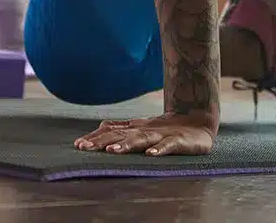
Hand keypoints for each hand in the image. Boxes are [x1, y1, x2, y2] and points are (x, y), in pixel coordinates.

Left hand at [73, 112, 216, 156]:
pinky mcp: (178, 141)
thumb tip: (100, 127)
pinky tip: (150, 155)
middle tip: (84, 148)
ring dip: (126, 145)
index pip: (111, 131)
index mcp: (135, 128)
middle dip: (102, 141)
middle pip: (120, 135)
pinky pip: (168, 146)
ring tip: (112, 151)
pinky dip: (159, 150)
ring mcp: (161, 135)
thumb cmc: (167, 127)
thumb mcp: (142, 128)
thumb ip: (123, 128)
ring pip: (141, 139)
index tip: (77, 145)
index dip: (95, 138)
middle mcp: (144, 130)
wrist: (198, 120)